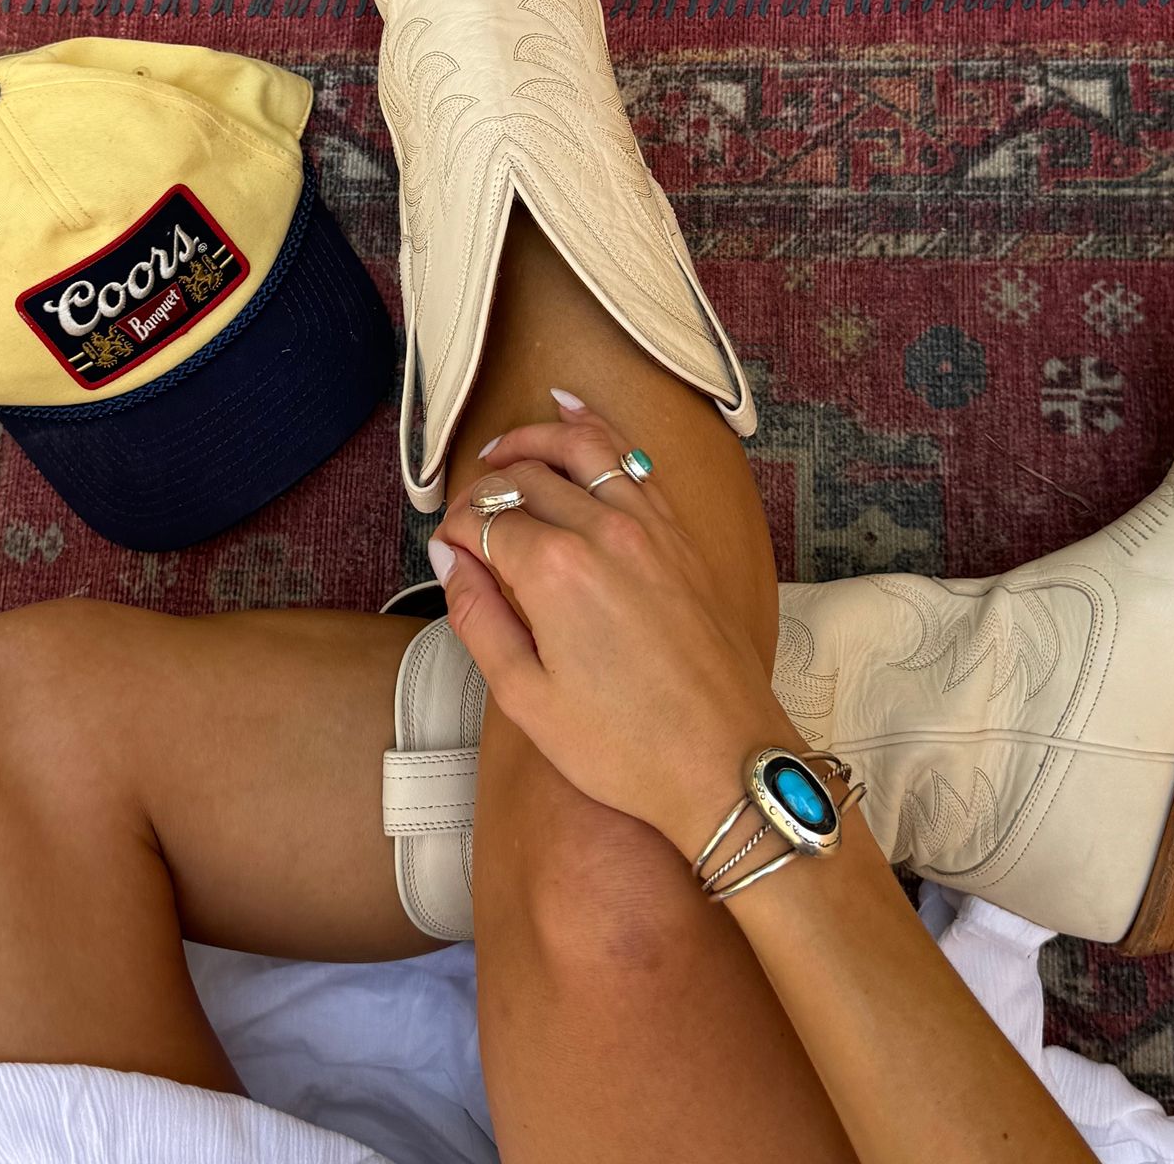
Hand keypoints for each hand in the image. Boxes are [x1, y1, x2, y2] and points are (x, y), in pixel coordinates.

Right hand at [430, 396, 798, 856]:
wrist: (727, 761)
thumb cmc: (624, 746)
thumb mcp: (526, 699)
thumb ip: (478, 618)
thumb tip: (450, 560)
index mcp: (554, 570)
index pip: (482, 518)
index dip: (454, 531)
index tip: (447, 554)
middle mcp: (600, 529)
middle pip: (525, 476)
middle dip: (483, 485)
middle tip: (464, 511)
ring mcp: (647, 525)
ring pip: (581, 447)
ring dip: (535, 437)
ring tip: (503, 447)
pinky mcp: (679, 534)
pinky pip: (631, 459)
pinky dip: (597, 428)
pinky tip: (573, 413)